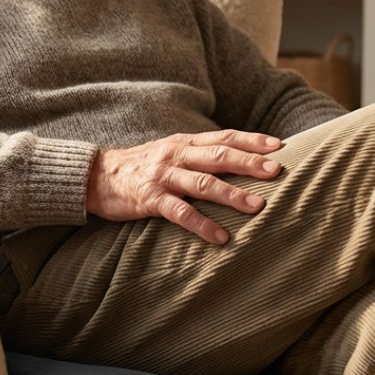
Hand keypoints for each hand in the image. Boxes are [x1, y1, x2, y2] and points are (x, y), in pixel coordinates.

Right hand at [86, 130, 283, 244]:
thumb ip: (198, 153)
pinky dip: (202, 225)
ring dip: (232, 195)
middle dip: (249, 163)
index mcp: (184, 142)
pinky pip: (179, 213)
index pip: (223, 137)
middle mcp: (175, 155)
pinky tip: (220, 237)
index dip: (251, 140)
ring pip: (203, 183)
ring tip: (257, 207)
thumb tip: (236, 159)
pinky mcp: (149, 198)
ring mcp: (162, 176)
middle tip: (276, 171)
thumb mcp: (169, 151)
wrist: (96, 176)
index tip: (278, 146)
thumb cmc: (140, 166)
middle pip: (218, 156)